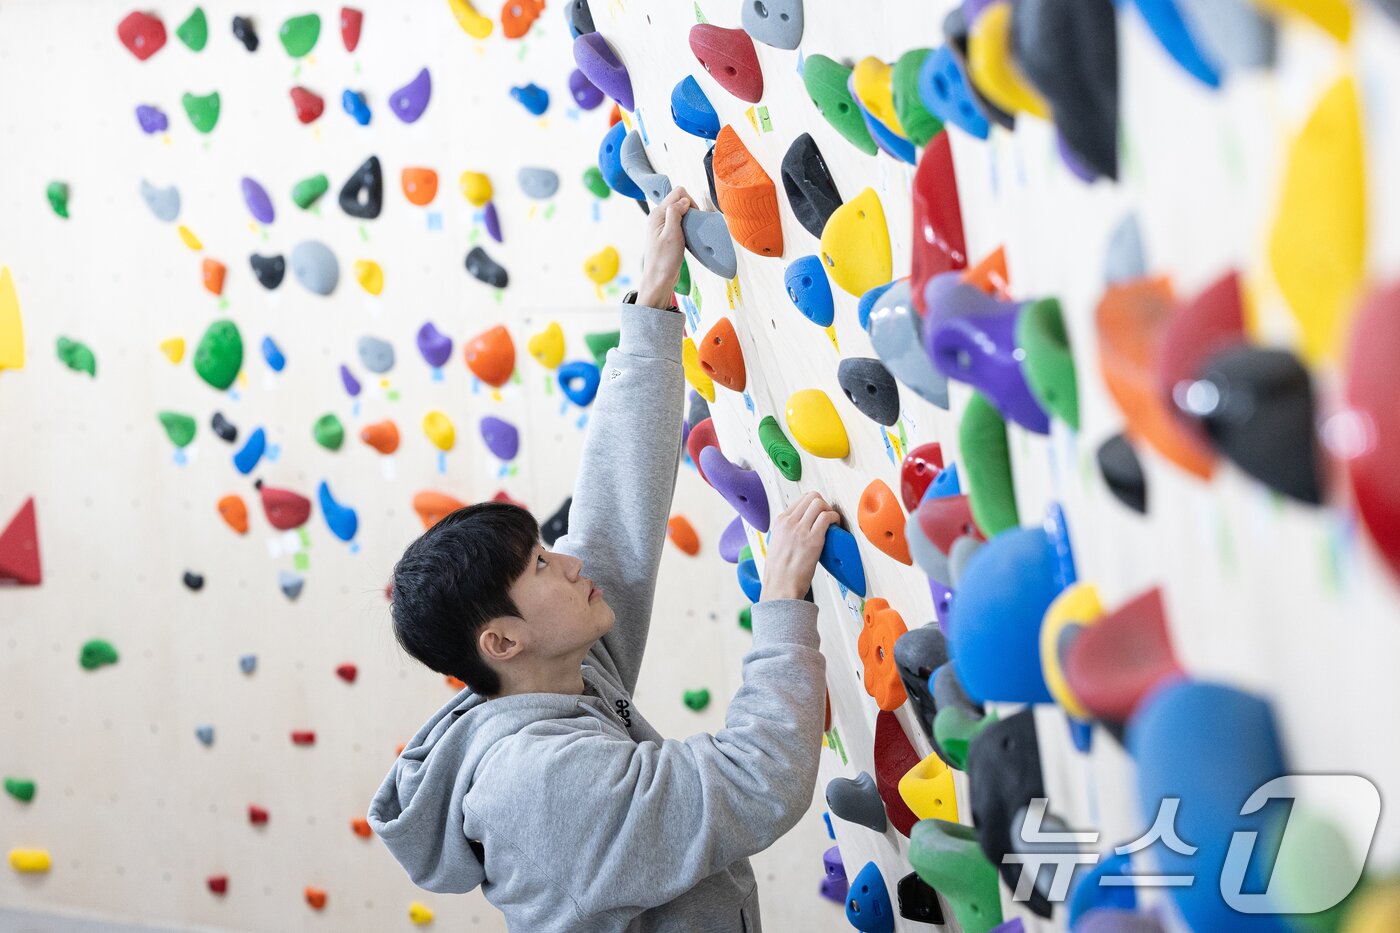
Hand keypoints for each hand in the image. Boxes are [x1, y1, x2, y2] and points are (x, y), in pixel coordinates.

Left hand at [636, 187, 690, 308]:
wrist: (659, 279)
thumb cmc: (664, 260)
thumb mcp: (672, 233)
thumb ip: (676, 213)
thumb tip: (684, 200)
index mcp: (658, 214)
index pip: (678, 193)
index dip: (690, 201)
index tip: (694, 217)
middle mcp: (658, 217)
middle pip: (679, 200)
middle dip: (690, 209)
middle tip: (694, 226)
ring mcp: (662, 226)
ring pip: (681, 212)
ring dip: (689, 219)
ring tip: (691, 232)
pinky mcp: (667, 234)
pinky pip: (680, 222)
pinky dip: (687, 227)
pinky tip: (689, 237)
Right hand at [762, 492, 839, 601]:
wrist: (780, 587)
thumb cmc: (779, 572)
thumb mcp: (777, 544)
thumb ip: (787, 532)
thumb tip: (800, 528)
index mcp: (779, 522)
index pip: (800, 499)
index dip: (813, 504)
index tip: (819, 513)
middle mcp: (789, 522)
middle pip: (811, 497)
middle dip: (823, 504)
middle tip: (827, 516)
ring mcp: (800, 529)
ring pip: (819, 503)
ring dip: (829, 510)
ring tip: (832, 522)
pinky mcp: (812, 539)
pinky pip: (827, 517)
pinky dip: (835, 518)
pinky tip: (835, 526)